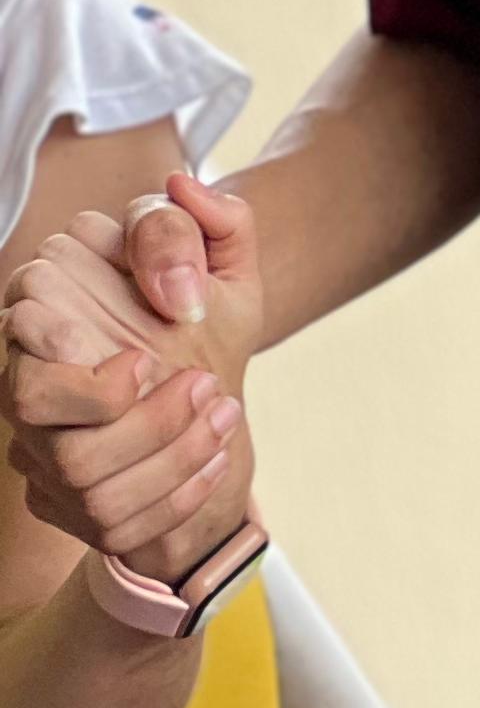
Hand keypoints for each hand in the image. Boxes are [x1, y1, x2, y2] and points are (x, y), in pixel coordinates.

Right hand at [4, 176, 264, 576]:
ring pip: (76, 472)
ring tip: (225, 415)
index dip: (68, 338)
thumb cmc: (204, 324)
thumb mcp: (227, 268)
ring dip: (166, 452)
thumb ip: (206, 220)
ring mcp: (41, 448)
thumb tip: (181, 188)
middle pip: (34, 407)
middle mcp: (30, 382)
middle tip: (205, 383)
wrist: (215, 403)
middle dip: (131, 410)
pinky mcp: (66, 505)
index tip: (147, 354)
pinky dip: (177, 492)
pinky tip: (219, 459)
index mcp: (51, 313)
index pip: (24, 316)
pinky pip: (110, 520)